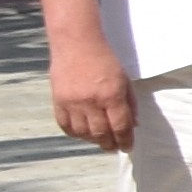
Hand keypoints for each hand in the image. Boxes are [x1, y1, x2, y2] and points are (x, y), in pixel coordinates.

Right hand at [46, 33, 136, 150]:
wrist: (77, 44)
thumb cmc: (105, 60)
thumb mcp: (124, 80)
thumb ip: (130, 103)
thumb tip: (133, 125)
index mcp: (111, 95)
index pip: (120, 126)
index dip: (125, 140)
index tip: (128, 147)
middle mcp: (91, 102)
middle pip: (101, 133)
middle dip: (110, 144)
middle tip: (114, 148)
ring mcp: (72, 103)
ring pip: (82, 133)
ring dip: (93, 140)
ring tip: (100, 141)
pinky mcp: (57, 101)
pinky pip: (65, 125)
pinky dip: (75, 134)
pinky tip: (83, 134)